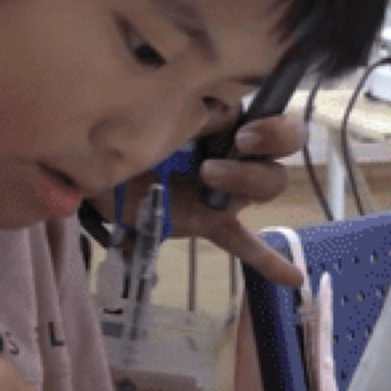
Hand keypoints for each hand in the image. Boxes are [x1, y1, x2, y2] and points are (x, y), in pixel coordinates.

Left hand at [92, 112, 306, 289]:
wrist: (96, 165)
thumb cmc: (130, 129)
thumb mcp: (162, 113)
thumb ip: (196, 112)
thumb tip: (225, 111)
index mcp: (229, 122)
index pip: (276, 122)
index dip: (273, 128)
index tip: (243, 134)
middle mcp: (237, 155)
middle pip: (278, 158)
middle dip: (262, 153)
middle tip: (231, 150)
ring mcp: (225, 191)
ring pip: (265, 188)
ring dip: (245, 183)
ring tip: (207, 182)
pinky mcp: (209, 221)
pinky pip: (243, 241)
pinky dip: (267, 260)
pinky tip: (294, 278)